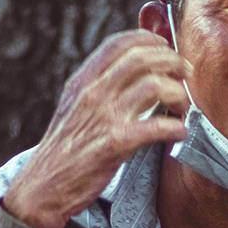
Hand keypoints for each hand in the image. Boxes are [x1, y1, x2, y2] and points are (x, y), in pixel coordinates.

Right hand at [0, 32, 189, 227]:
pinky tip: (180, 133)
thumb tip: (129, 74)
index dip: (148, 39)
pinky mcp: (114, 144)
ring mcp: (103, 117)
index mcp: (82, 81)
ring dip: (178, 94)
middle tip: (186, 73)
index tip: (166, 47)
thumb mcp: (73, 109)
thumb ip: (97, 89)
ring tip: (183, 107)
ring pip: (154, 86)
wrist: (41, 187)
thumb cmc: (63, 152)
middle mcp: (92, 93)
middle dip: (172, 62)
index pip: (118, 45)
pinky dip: (175, 128)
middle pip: (142, 59)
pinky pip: (156, 126)